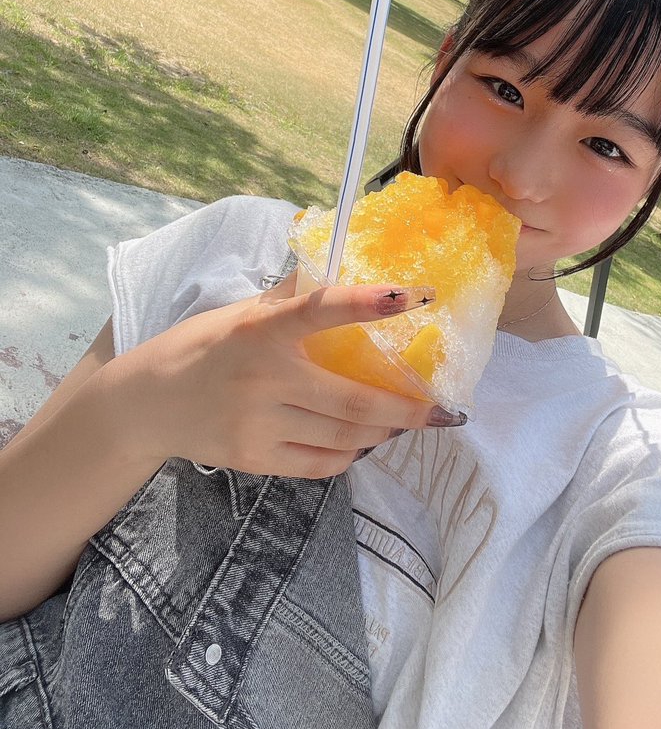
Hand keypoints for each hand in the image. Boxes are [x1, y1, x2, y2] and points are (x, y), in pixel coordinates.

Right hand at [101, 275, 452, 478]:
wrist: (147, 403)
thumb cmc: (204, 346)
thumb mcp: (243, 311)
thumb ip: (292, 297)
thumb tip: (342, 264)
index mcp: (261, 329)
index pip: (320, 309)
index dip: (368, 302)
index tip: (414, 296)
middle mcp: (263, 377)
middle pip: (353, 402)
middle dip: (408, 409)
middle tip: (444, 410)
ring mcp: (258, 423)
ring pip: (343, 437)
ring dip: (385, 433)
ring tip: (409, 422)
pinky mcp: (254, 459)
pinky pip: (319, 464)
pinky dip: (350, 454)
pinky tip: (366, 443)